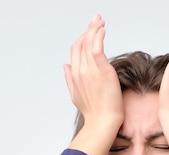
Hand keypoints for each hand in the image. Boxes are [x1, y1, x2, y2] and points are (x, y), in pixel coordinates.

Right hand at [63, 14, 123, 128]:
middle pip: (81, 43)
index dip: (82, 37)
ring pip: (89, 43)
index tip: (90, 30)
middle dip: (89, 28)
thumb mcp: (76, 95)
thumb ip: (69, 79)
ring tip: (100, 21)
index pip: (75, 49)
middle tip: (96, 19)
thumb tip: (65, 65)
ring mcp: (91, 71)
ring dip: (94, 29)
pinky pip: (98, 49)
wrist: (102, 122)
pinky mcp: (102, 72)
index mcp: (75, 74)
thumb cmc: (94, 112)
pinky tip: (102, 30)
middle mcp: (81, 70)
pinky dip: (98, 37)